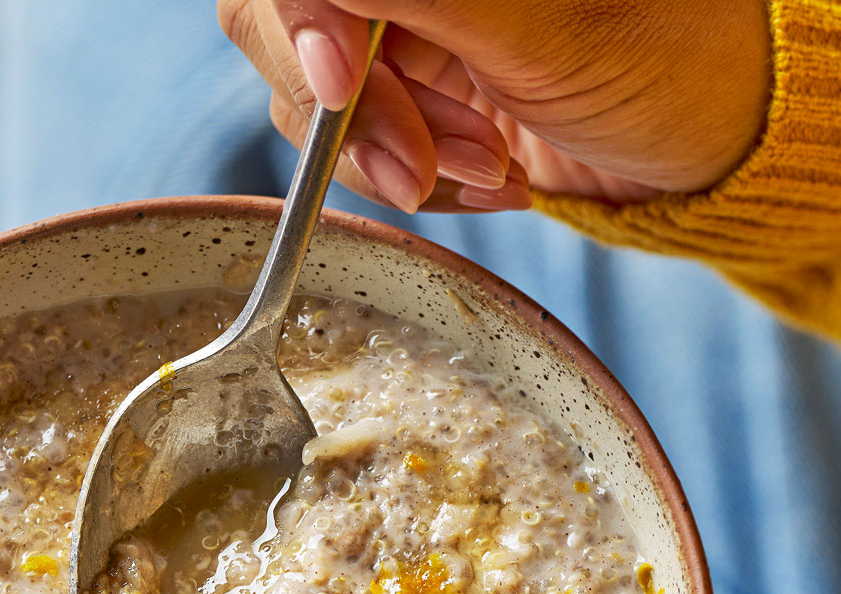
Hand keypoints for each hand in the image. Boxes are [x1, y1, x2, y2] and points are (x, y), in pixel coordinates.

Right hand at [217, 0, 771, 213]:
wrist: (701, 145)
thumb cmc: (665, 64)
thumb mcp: (547, 30)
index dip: (301, 21)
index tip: (341, 85)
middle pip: (285, 24)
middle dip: (355, 111)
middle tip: (425, 165)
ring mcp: (397, 26)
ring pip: (311, 96)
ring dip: (391, 153)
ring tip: (490, 170)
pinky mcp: (403, 91)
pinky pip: (350, 146)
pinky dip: (406, 177)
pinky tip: (482, 180)